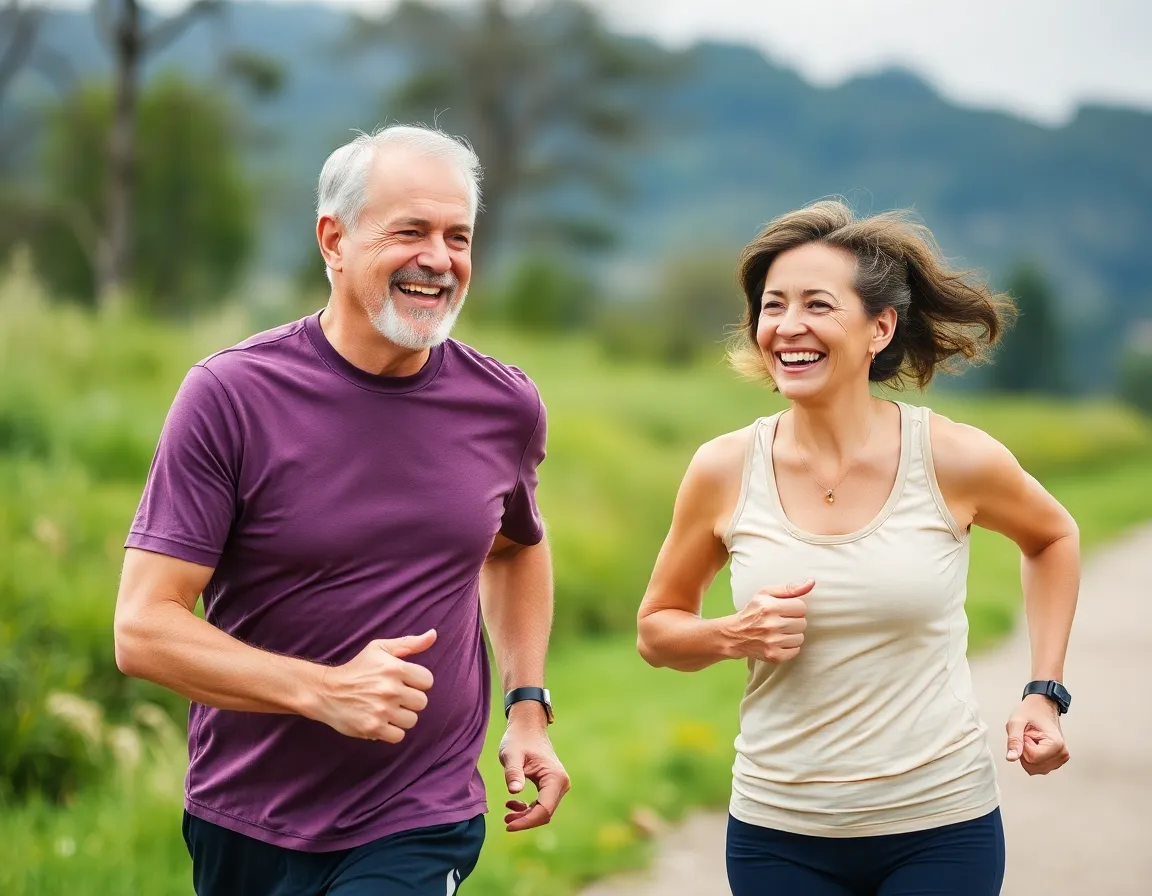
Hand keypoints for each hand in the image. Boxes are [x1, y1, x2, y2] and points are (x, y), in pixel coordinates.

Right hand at [312, 630, 435, 741]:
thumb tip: (433, 634)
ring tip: (387, 709)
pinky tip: (381, 721)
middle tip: (393, 697)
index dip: (417, 682)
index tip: (404, 682)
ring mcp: (382, 710)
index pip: (428, 681)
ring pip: (412, 720)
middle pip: (421, 702)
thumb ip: (410, 643)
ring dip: (401, 717)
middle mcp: (390, 689)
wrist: (327, 691)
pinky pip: (399, 736)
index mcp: (395, 668)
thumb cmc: (357, 668)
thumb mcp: (380, 649)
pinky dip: (392, 731)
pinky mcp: (373, 728)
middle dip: (410, 700)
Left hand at [499, 717, 569, 831]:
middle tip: (505, 820)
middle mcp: (561, 783)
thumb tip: (514, 791)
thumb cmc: (518, 739)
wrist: (527, 728)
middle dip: (526, 821)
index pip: (544, 809)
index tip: (508, 825)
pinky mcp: (552, 785)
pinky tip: (512, 803)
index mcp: (554, 777)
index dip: (527, 821)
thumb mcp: (511, 755)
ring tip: (507, 815)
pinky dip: (528, 809)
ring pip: (544, 811)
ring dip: (526, 816)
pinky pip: (542, 804)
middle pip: (545, 813)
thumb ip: (513, 772)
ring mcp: (558, 785)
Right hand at [723, 580, 812, 662]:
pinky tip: (779, 642)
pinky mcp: (773, 656)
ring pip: (800, 638)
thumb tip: (811, 583)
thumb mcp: (766, 593)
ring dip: (792, 634)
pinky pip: (796, 651)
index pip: (802, 607)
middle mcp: (771, 624)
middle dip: (794, 621)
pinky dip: (789, 647)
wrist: (735, 634)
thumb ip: (789, 588)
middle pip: (803, 623)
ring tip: (780, 632)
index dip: (795, 607)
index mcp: (770, 606)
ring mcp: (772, 642)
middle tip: (781, 621)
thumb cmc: (753, 611)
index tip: (785, 610)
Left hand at [1005, 694, 1069, 774]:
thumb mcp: (1016, 722)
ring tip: (1032, 739)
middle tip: (1029, 736)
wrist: (1042, 707)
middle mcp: (1062, 753)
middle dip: (1024, 751)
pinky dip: (1032, 758)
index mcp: (1056, 744)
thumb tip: (1011, 758)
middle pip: (1033, 766)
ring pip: (1035, 769)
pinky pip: (1038, 768)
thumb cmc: (1031, 712)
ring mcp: (1060, 758)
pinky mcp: (1056, 761)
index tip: (1027, 733)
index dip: (1023, 745)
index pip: (1031, 758)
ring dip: (1028, 755)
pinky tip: (1035, 745)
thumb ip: (1014, 741)